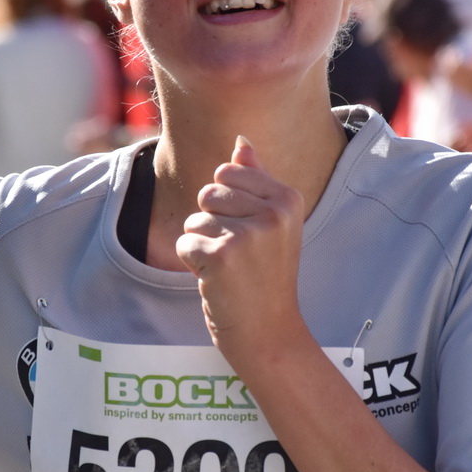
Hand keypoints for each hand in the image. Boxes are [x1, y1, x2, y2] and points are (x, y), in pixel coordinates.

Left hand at [176, 137, 308, 360]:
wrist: (269, 331)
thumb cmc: (266, 275)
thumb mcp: (272, 224)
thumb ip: (256, 178)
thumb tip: (240, 140)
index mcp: (287, 197)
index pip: (227, 171)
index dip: (226, 204)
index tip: (249, 233)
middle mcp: (273, 212)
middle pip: (208, 192)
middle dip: (210, 223)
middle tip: (237, 255)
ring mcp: (249, 234)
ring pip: (194, 219)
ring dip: (201, 245)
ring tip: (228, 268)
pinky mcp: (223, 255)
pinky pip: (184, 243)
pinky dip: (193, 264)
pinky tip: (218, 281)